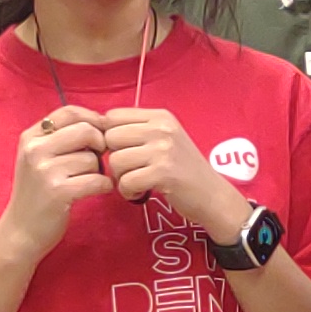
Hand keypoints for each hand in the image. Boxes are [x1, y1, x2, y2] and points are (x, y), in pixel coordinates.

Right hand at [0, 109, 113, 264]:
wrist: (21, 231)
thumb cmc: (37, 194)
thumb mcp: (38, 159)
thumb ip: (61, 138)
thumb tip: (101, 123)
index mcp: (30, 137)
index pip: (69, 112)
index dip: (93, 119)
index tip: (101, 133)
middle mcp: (35, 150)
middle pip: (86, 131)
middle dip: (100, 144)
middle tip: (98, 160)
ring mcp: (45, 171)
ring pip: (93, 158)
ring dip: (99, 171)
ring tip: (87, 181)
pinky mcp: (59, 192)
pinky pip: (98, 180)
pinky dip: (104, 186)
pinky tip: (96, 190)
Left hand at [100, 108, 248, 238]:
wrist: (213, 196)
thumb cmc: (184, 169)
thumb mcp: (165, 139)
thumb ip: (138, 130)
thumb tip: (97, 128)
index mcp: (161, 116)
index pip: (113, 115)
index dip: (110, 136)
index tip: (123, 152)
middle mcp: (162, 128)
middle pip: (110, 137)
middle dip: (114, 158)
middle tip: (129, 171)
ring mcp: (163, 150)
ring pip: (116, 160)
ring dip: (120, 178)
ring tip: (136, 183)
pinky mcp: (163, 173)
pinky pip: (126, 181)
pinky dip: (128, 192)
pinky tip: (140, 193)